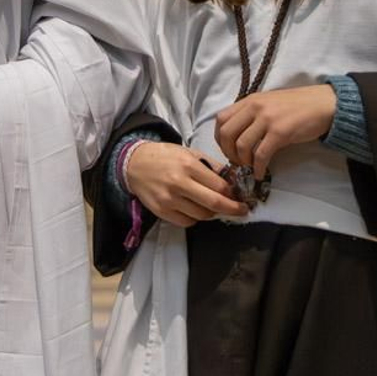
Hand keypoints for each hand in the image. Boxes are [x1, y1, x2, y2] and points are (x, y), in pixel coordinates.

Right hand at [123, 142, 246, 227]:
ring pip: (202, 216)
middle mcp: (178, 183)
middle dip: (233, 209)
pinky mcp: (161, 211)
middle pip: (213, 204)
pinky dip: (195, 218)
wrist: (134, 163)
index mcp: (188, 165)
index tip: (241, 197)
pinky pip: (187, 222)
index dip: (233, 194)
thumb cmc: (165, 156)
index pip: (219, 186)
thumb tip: (233, 180)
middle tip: (242, 210)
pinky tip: (194, 208)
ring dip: (212, 213)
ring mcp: (169, 199)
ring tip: (211, 205)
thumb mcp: (189, 153)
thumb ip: (211, 166)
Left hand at [215, 84, 337, 179]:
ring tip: (250, 167)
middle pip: (227, 133)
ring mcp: (267, 119)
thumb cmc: (298, 106)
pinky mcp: (280, 132)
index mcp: (250, 100)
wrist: (324, 104)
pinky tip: (260, 173)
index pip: (221, 119)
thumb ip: (252, 114)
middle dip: (228, 152)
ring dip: (243, 161)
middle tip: (237, 162)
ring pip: (241, 145)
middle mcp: (255, 107)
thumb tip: (238, 136)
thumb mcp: (269, 103)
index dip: (220, 138)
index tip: (227, 150)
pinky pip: (261, 155)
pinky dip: (257, 167)